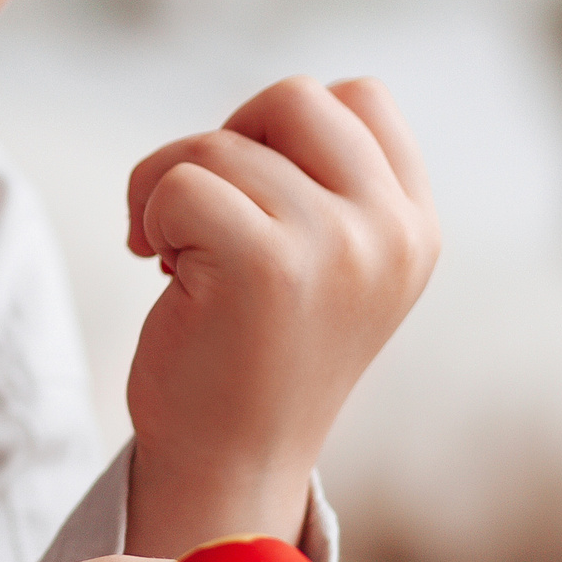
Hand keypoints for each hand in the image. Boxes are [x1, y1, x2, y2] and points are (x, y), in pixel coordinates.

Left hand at [123, 76, 439, 554]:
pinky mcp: (265, 265)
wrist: (228, 464)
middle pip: (291, 97)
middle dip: (225, 143)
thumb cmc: (254, 351)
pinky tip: (160, 268)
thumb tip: (280, 104)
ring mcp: (335, 246)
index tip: (255, 196)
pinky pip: (176, 182)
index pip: (361, 96)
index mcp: (415, 225)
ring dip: (168, 187)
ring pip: (219, 144)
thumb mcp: (329, 260)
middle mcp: (391, 232)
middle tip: (202, 213)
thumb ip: (329, 181)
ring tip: (177, 253)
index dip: (281, 129)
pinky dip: (146, 213)